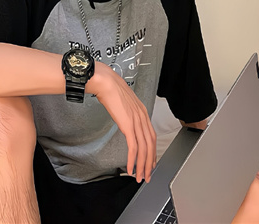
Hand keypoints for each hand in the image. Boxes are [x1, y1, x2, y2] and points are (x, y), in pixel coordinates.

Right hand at [87, 62, 156, 182]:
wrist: (106, 82)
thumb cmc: (111, 89)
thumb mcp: (123, 102)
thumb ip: (127, 111)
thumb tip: (124, 117)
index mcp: (142, 112)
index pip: (152, 136)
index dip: (152, 151)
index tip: (150, 161)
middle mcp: (143, 117)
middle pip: (151, 145)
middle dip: (150, 163)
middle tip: (147, 175)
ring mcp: (136, 121)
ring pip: (144, 149)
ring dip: (142, 165)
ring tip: (139, 177)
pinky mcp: (128, 125)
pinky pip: (134, 147)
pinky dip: (133, 160)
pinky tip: (130, 168)